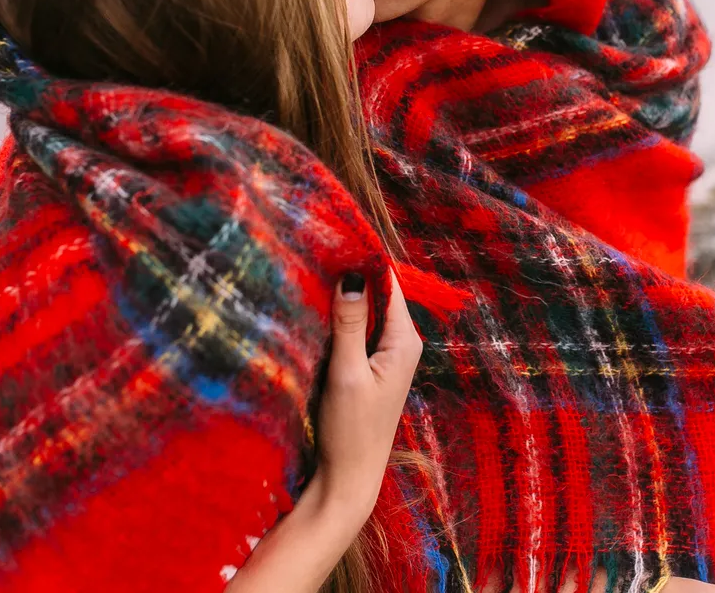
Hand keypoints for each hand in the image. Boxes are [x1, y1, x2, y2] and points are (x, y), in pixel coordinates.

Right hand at [227, 270, 421, 592]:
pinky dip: (338, 315)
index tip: (334, 235)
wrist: (350, 478)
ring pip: (363, 308)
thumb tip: (351, 274)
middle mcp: (399, 341)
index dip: (363, 257)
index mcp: (403, 340)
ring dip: (341, 294)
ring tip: (311, 268)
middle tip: (316, 247)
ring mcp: (384, 352)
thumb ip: (348, 324)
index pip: (387, 282)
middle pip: (376, 291)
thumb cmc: (351, 430)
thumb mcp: (347, 374)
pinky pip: (355, 326)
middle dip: (349, 272)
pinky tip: (315, 305)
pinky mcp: (368, 363)